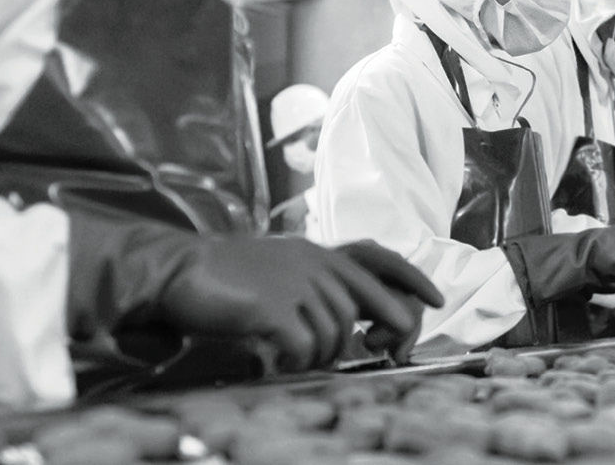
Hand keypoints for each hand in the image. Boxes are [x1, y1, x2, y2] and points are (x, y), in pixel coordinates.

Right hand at [155, 238, 442, 371]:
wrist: (177, 271)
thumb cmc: (225, 277)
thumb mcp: (280, 269)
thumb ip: (315, 284)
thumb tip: (348, 319)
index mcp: (317, 252)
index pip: (378, 262)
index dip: (412, 280)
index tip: (436, 298)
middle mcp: (314, 263)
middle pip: (364, 308)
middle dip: (373, 336)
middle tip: (376, 354)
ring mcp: (296, 283)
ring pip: (336, 334)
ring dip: (320, 354)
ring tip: (295, 355)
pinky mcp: (275, 307)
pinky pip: (306, 347)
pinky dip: (297, 361)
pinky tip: (279, 360)